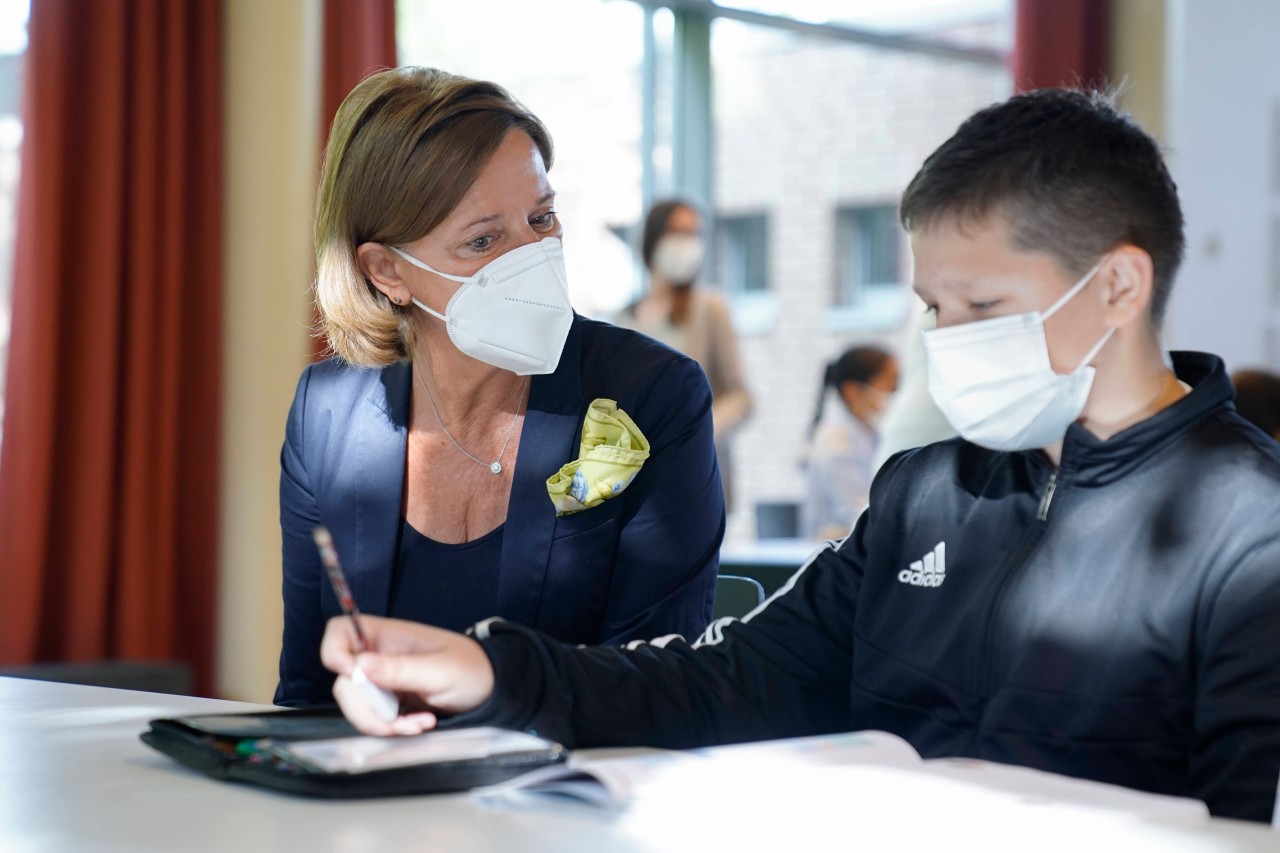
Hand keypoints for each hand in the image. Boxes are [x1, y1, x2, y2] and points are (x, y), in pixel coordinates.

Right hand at [320, 615, 495, 735]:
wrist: (491, 691)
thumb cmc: (473, 669)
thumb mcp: (441, 671)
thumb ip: (401, 669)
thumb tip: (359, 665)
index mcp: (387, 636)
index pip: (340, 632)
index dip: (334, 652)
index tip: (352, 675)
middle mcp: (378, 656)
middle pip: (343, 681)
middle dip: (365, 708)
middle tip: (395, 720)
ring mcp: (382, 681)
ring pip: (356, 706)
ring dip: (383, 723)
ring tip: (420, 722)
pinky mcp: (389, 703)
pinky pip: (375, 719)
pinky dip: (394, 728)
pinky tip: (420, 723)